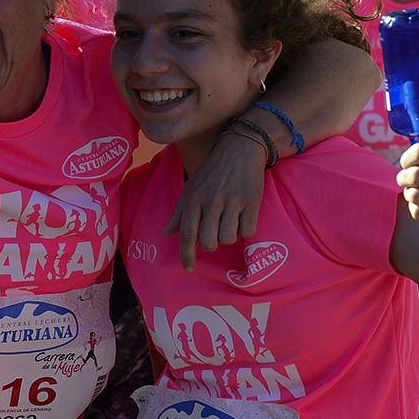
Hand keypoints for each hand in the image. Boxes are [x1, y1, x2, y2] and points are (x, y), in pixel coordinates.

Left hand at [165, 131, 266, 271]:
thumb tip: (167, 234)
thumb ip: (180, 213)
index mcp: (193, 199)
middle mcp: (211, 201)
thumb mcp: (191, 188)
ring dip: (229, 235)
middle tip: (216, 231)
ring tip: (230, 221)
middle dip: (212, 243)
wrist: (240, 149)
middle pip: (209, 242)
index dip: (186, 255)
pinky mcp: (251, 202)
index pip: (187, 234)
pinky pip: (247, 231)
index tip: (188, 269)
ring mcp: (232, 202)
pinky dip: (245, 229)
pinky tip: (244, 218)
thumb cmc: (212, 172)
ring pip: (228, 238)